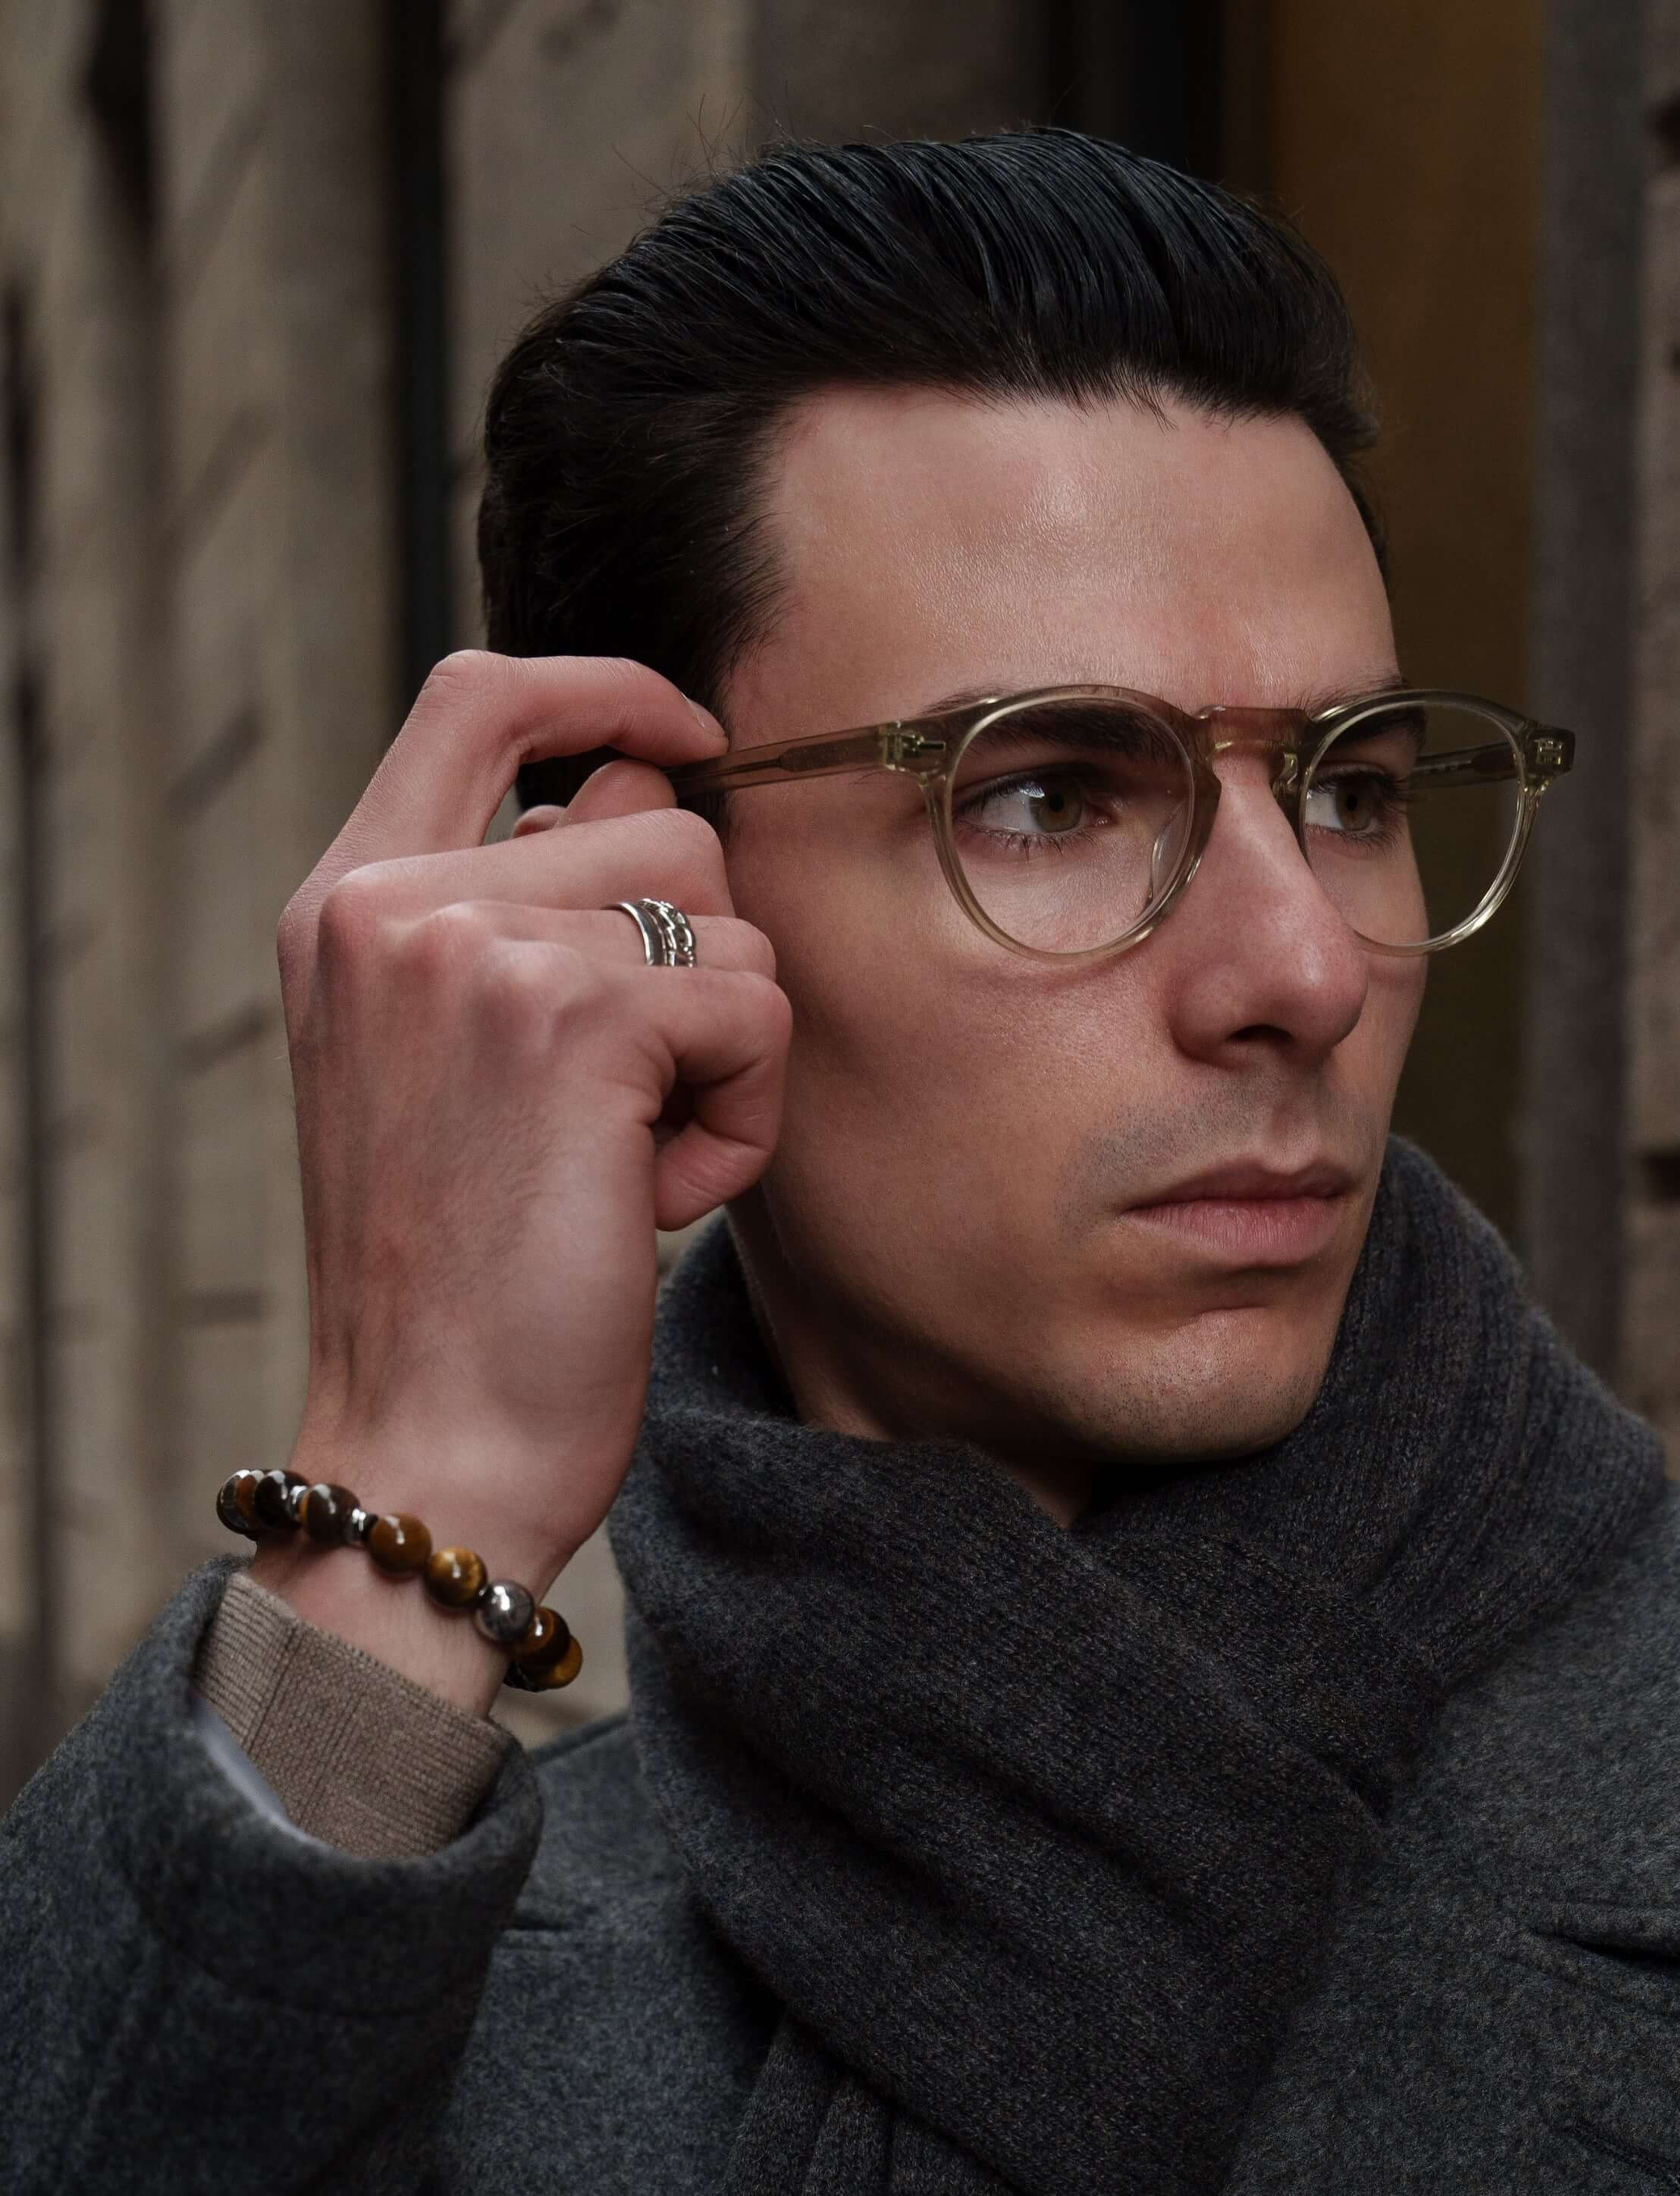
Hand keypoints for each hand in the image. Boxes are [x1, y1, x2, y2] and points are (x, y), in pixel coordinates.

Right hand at [253, 651, 788, 1708]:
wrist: (431, 1442)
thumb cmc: (461, 1282)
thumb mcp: (444, 1068)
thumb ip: (515, 925)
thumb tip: (656, 795)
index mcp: (345, 904)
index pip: (480, 694)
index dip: (607, 689)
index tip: (687, 734)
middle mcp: (392, 905)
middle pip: (658, 823)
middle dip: (699, 967)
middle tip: (630, 1113)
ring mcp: (477, 951)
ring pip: (724, 917)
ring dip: (727, 1053)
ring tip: (637, 1166)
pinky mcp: (577, 1020)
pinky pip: (753, 1010)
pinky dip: (744, 1119)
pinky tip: (660, 1202)